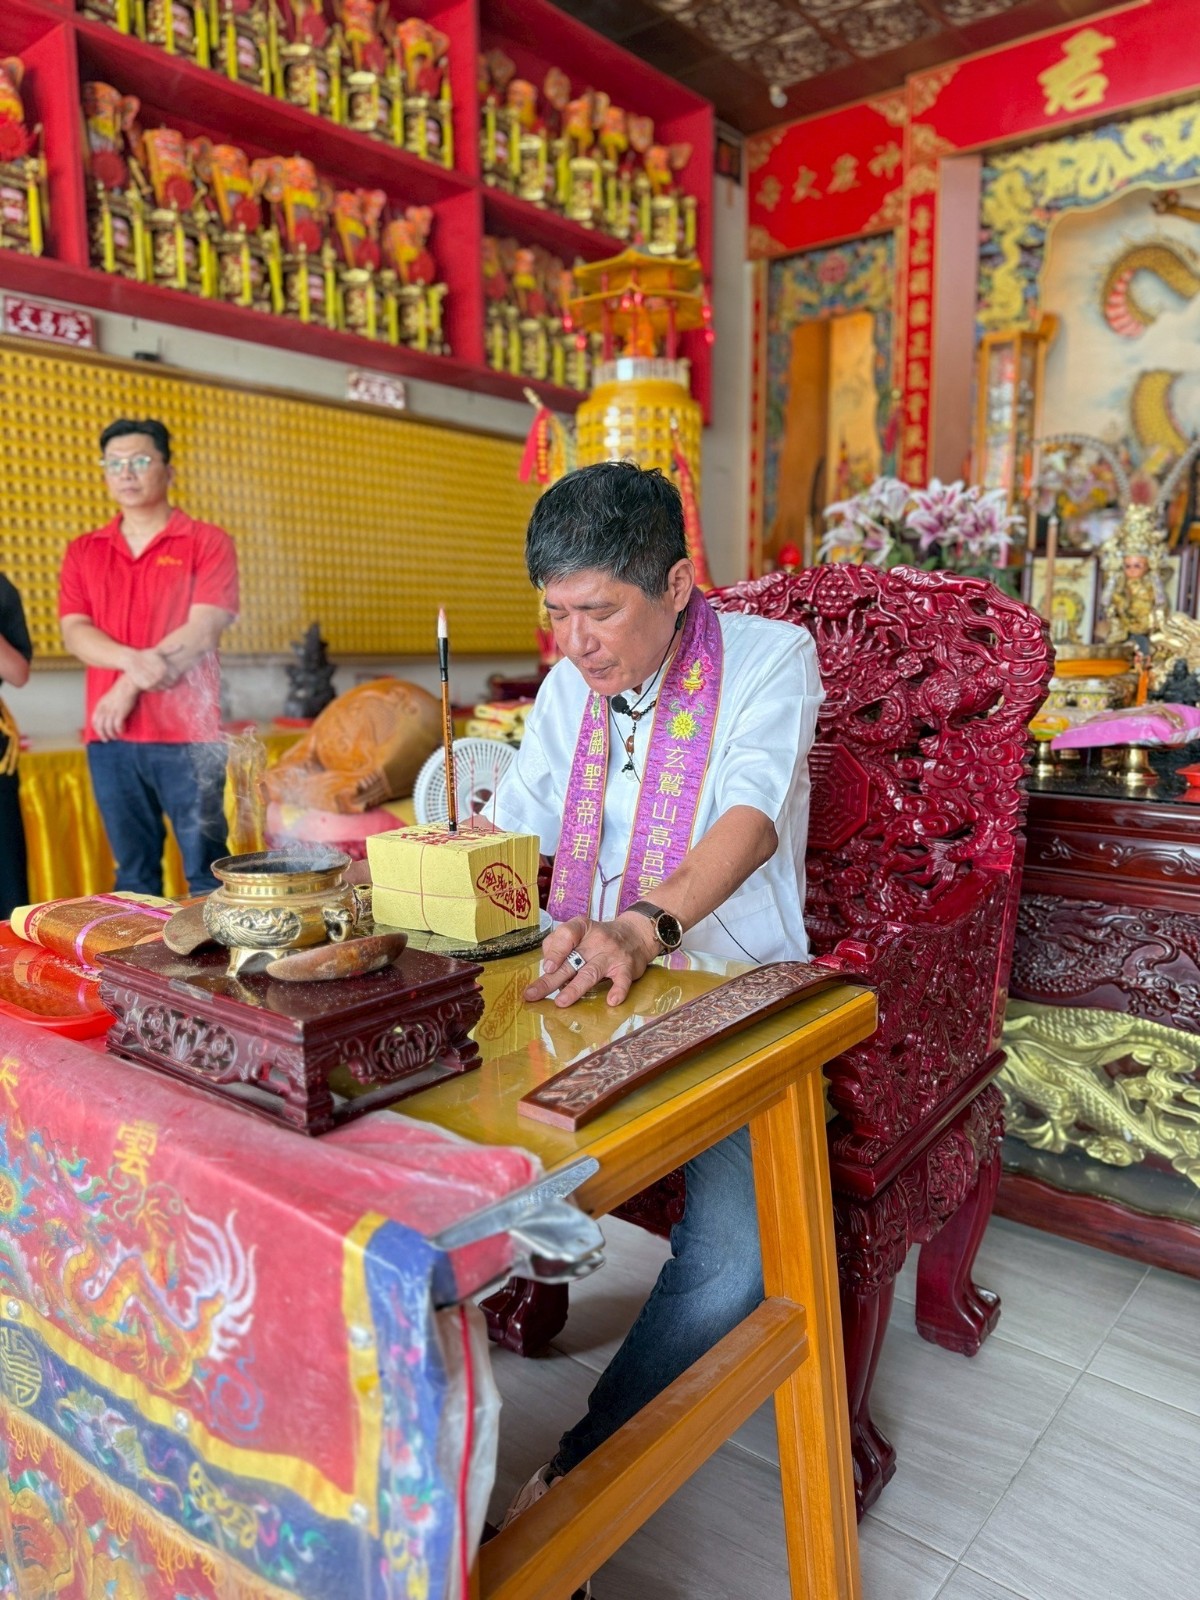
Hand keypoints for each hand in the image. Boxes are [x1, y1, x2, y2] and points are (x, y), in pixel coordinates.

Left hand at [91, 676, 138, 741]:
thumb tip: (107, 716)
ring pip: (108, 728)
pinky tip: (122, 731)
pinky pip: (117, 726)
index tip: (100, 733)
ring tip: (115, 736)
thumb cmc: (121, 690)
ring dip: (111, 734)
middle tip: (106, 739)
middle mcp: (104, 709)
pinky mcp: (120, 713)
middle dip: (102, 734)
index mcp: (100, 705)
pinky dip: (119, 730)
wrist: (128, 685)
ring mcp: (112, 711)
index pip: (94, 720)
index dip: (97, 729)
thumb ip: (106, 706)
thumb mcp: (108, 698)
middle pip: (100, 726)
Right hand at [124, 648, 172, 691]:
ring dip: (162, 686)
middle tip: (163, 679)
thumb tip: (182, 645)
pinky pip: (154, 690)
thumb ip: (170, 649)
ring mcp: (152, 681)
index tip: (171, 676)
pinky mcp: (146, 686)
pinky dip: (155, 688)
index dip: (174, 678)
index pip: (174, 678)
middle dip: (169, 683)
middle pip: (169, 684)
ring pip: (162, 688)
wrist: (129, 660)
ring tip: (158, 681)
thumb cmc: (145, 655)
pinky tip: (153, 683)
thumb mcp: (158, 651)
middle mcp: (159, 676)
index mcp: (164, 668)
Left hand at [524, 911, 661, 1009]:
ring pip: (591, 972)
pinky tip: (611, 1001)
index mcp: (582, 928)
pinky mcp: (626, 967)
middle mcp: (596, 940)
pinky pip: (622, 979)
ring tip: (561, 1002)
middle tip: (533, 995)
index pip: (567, 934)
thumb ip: (559, 946)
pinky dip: (618, 990)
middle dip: (550, 980)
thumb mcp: (579, 932)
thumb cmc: (599, 938)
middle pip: (571, 961)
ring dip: (575, 988)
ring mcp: (611, 954)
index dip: (556, 951)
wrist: (635, 935)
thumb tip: (547, 970)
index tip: (547, 968)